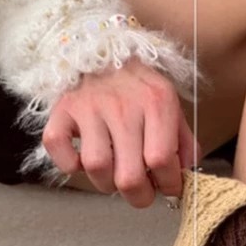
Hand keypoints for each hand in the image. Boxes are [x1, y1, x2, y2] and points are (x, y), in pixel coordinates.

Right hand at [42, 58, 200, 207]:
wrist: (103, 49)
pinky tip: (83, 159)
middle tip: (142, 191)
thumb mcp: (172, 107)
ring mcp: (89, 107)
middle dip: (139, 196)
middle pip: (129, 176)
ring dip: (106, 183)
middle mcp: (122, 105)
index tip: (168, 187)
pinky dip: (69, 164)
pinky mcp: (62, 110)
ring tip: (114, 175)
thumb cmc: (140, 88)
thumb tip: (186, 178)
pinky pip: (58, 149)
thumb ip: (185, 143)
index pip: (162, 160)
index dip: (168, 184)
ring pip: (96, 168)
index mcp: (156, 103)